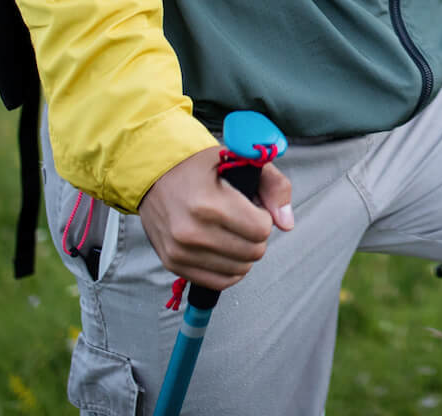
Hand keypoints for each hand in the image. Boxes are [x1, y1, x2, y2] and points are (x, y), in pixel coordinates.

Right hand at [137, 145, 295, 288]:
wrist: (153, 174)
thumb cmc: (199, 166)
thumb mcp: (239, 160)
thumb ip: (274, 186)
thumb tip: (287, 224)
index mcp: (209, 204)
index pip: (261, 229)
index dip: (263, 217)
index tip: (252, 206)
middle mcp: (192, 232)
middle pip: (253, 252)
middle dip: (256, 235)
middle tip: (242, 218)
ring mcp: (180, 252)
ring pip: (239, 270)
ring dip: (243, 252)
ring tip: (229, 230)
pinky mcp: (173, 264)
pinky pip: (219, 282)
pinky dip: (230, 269)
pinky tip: (225, 249)